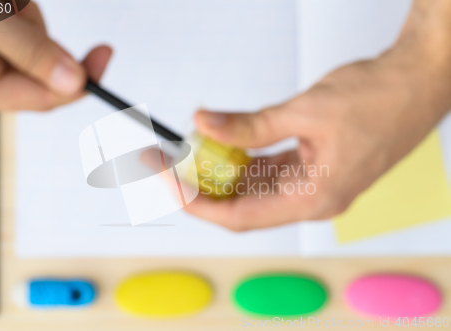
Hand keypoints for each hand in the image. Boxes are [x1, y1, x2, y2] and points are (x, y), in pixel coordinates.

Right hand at [0, 2, 111, 109]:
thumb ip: (29, 54)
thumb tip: (74, 83)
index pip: (47, 96)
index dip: (83, 79)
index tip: (105, 53)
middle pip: (40, 58)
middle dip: (30, 24)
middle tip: (1, 5)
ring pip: (28, 31)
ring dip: (15, 7)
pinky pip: (11, 15)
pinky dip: (6, 3)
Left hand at [186, 46, 450, 230]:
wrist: (418, 82)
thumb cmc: (380, 100)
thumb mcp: (305, 112)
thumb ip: (250, 124)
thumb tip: (205, 122)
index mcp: (315, 198)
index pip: (241, 216)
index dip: (199, 204)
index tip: (169, 186)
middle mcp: (312, 199)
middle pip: (243, 206)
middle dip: (202, 189)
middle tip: (169, 168)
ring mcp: (313, 184)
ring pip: (254, 189)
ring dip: (220, 174)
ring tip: (188, 156)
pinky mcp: (313, 166)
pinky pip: (269, 172)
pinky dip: (242, 160)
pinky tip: (222, 146)